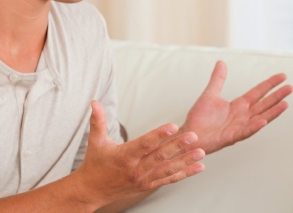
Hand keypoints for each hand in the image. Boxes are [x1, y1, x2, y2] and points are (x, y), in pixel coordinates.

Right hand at [75, 101, 205, 206]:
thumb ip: (98, 120)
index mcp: (124, 156)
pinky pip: (169, 179)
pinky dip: (185, 173)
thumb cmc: (95, 164)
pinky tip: (199, 167)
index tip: (172, 126)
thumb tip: (94, 102)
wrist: (92, 191)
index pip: (144, 144)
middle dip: (177, 146)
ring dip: (186, 161)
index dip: (159, 135)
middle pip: (160, 157)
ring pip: (168, 169)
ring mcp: (144, 179)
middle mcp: (136, 170)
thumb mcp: (95, 141)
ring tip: (201, 152)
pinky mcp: (149, 185)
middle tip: (193, 136)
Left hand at [181, 61, 292, 153]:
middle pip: (264, 104)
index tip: (283, 76)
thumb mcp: (210, 94)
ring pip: (260, 118)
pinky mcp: (231, 137)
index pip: (258, 92)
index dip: (270, 84)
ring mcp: (239, 127)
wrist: (190, 135)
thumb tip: (222, 62)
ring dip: (272, 112)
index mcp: (238, 105)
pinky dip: (255, 127)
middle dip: (277, 96)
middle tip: (290, 87)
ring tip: (285, 103)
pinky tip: (263, 121)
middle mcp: (242, 116)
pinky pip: (245, 132)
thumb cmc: (200, 118)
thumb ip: (218, 79)